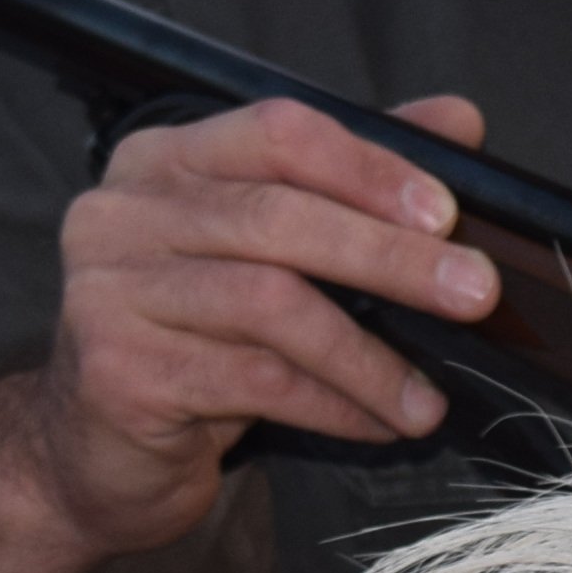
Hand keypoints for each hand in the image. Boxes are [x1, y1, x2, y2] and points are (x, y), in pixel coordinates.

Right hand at [24, 93, 500, 554]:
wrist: (97, 451)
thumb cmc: (196, 338)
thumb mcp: (271, 249)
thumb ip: (354, 178)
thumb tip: (457, 121)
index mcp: (165, 159)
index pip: (276, 132)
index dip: (367, 167)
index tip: (445, 213)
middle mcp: (123, 212)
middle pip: (277, 217)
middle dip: (391, 259)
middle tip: (473, 295)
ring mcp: (109, 290)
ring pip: (270, 305)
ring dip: (368, 355)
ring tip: (427, 396)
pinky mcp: (116, 370)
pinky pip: (254, 380)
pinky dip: (333, 404)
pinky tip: (376, 422)